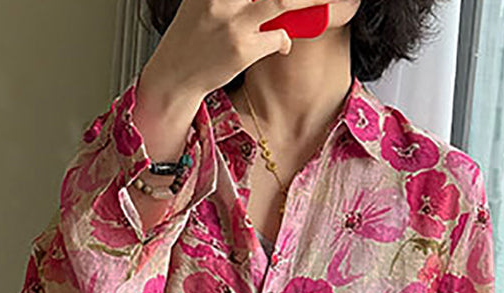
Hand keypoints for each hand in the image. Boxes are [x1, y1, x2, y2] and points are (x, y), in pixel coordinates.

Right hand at [144, 0, 334, 101]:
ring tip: (328, 3)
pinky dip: (285, 39)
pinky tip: (282, 43)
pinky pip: (279, 36)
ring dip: (309, 2)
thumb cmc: (195, 34)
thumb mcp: (211, 2)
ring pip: (283, 2)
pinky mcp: (241, 48)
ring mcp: (232, 21)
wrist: (175, 74)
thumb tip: (283, 5)